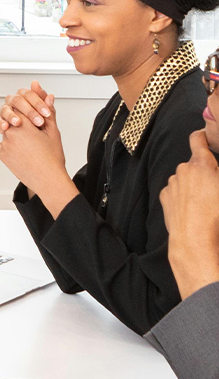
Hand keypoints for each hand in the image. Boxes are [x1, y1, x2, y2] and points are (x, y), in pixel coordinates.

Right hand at [0, 81, 54, 131]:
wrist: (34, 145)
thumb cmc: (40, 128)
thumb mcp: (47, 119)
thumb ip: (48, 107)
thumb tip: (51, 96)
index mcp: (26, 97)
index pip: (30, 94)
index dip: (38, 103)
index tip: (46, 113)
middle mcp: (14, 102)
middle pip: (17, 100)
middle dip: (29, 111)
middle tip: (39, 122)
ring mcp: (6, 111)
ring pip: (5, 109)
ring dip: (12, 116)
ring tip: (18, 123)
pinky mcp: (0, 121)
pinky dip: (0, 123)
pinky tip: (6, 127)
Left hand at [0, 106, 77, 217]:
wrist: (48, 180)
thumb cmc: (53, 157)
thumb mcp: (53, 131)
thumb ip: (48, 110)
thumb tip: (46, 94)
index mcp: (24, 123)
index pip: (20, 106)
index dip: (28, 110)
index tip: (34, 118)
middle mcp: (10, 131)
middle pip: (11, 117)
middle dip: (20, 121)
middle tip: (32, 133)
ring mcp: (4, 143)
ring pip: (7, 130)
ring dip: (15, 133)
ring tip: (29, 144)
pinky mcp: (1, 154)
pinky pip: (3, 144)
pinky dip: (11, 145)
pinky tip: (23, 152)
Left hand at [160, 130, 218, 298]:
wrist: (194, 242)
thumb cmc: (217, 217)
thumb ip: (217, 173)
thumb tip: (215, 171)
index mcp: (201, 165)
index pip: (197, 139)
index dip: (202, 135)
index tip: (205, 136)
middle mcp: (183, 170)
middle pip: (194, 163)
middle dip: (205, 170)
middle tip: (215, 186)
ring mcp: (172, 183)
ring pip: (185, 178)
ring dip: (194, 184)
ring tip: (206, 202)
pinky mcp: (165, 197)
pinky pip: (176, 190)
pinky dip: (183, 195)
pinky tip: (193, 209)